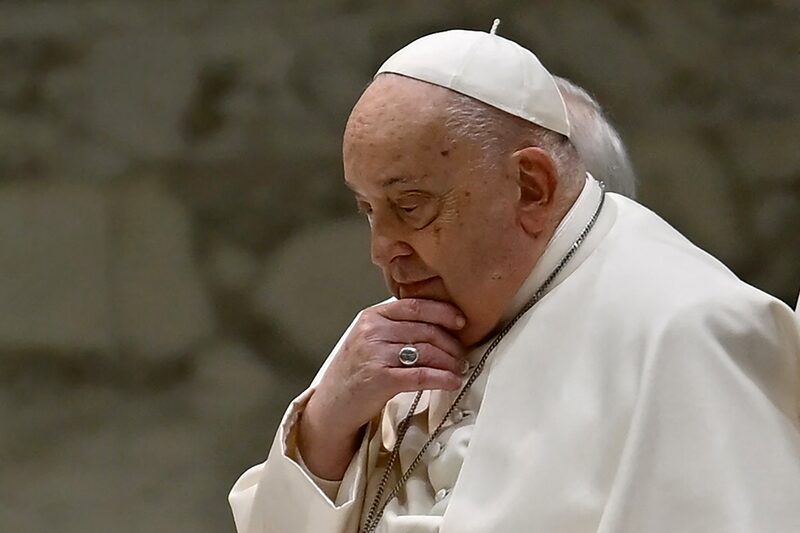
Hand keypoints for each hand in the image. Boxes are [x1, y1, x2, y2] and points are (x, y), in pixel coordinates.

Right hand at [297, 298, 466, 479]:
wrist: (332, 406)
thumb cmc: (353, 374)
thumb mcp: (369, 340)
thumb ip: (395, 328)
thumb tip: (437, 327)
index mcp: (372, 316)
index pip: (415, 306)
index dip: (443, 312)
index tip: (461, 321)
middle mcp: (372, 331)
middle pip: (425, 330)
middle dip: (451, 343)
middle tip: (462, 355)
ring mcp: (376, 354)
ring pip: (427, 352)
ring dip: (450, 362)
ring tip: (459, 370)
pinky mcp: (381, 379)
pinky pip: (421, 375)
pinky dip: (442, 378)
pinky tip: (452, 382)